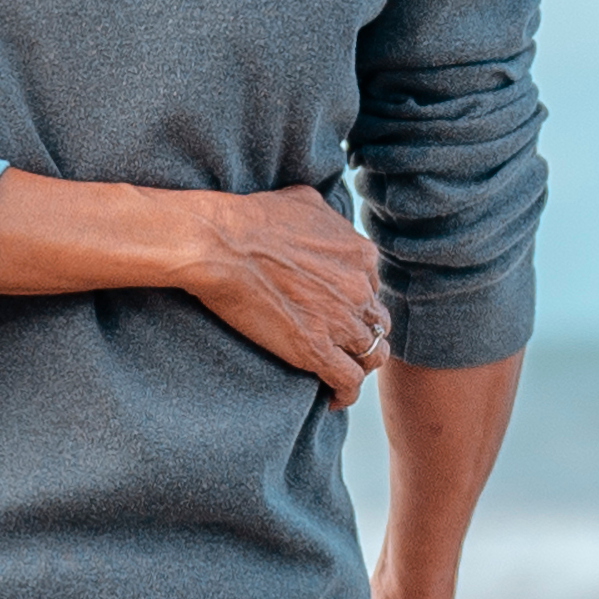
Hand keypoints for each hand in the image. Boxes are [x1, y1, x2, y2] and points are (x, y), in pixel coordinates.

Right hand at [154, 189, 388, 400]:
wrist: (222, 244)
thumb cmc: (252, 218)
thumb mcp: (303, 199)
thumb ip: (327, 216)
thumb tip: (328, 221)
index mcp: (360, 255)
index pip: (373, 286)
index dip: (357, 299)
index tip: (339, 308)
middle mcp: (358, 289)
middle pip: (376, 321)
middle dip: (362, 331)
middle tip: (341, 340)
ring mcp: (340, 321)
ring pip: (371, 354)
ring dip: (359, 363)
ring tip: (341, 370)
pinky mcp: (315, 350)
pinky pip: (348, 381)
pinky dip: (345, 393)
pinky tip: (334, 398)